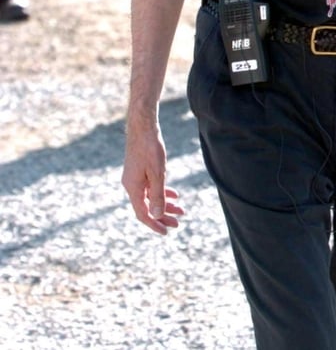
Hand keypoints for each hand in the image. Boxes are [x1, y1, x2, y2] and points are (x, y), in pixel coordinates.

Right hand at [122, 117, 184, 234]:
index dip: (155, 224)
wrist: (143, 126)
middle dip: (163, 216)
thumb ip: (157, 195)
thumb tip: (157, 216)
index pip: (143, 213)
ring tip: (180, 209)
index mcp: (133, 188)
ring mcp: (135, 177)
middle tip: (178, 223)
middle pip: (147, 207)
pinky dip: (161, 192)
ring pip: (150, 196)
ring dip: (165, 204)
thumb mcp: (157, 173)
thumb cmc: (150, 148)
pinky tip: (174, 194)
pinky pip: (150, 187)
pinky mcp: (140, 170)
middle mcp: (131, 185)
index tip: (166, 232)